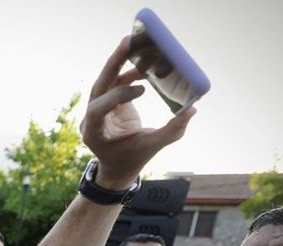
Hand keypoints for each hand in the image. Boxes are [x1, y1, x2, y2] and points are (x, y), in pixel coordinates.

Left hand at [81, 36, 195, 188]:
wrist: (118, 165)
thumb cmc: (133, 158)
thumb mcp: (152, 147)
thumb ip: (172, 131)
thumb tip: (193, 109)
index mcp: (94, 133)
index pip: (97, 110)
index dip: (116, 97)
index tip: (141, 89)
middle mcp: (90, 118)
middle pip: (98, 87)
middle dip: (113, 64)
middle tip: (128, 42)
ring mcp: (96, 108)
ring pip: (105, 80)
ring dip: (122, 63)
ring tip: (142, 49)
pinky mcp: (106, 101)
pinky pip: (115, 82)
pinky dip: (129, 73)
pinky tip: (145, 67)